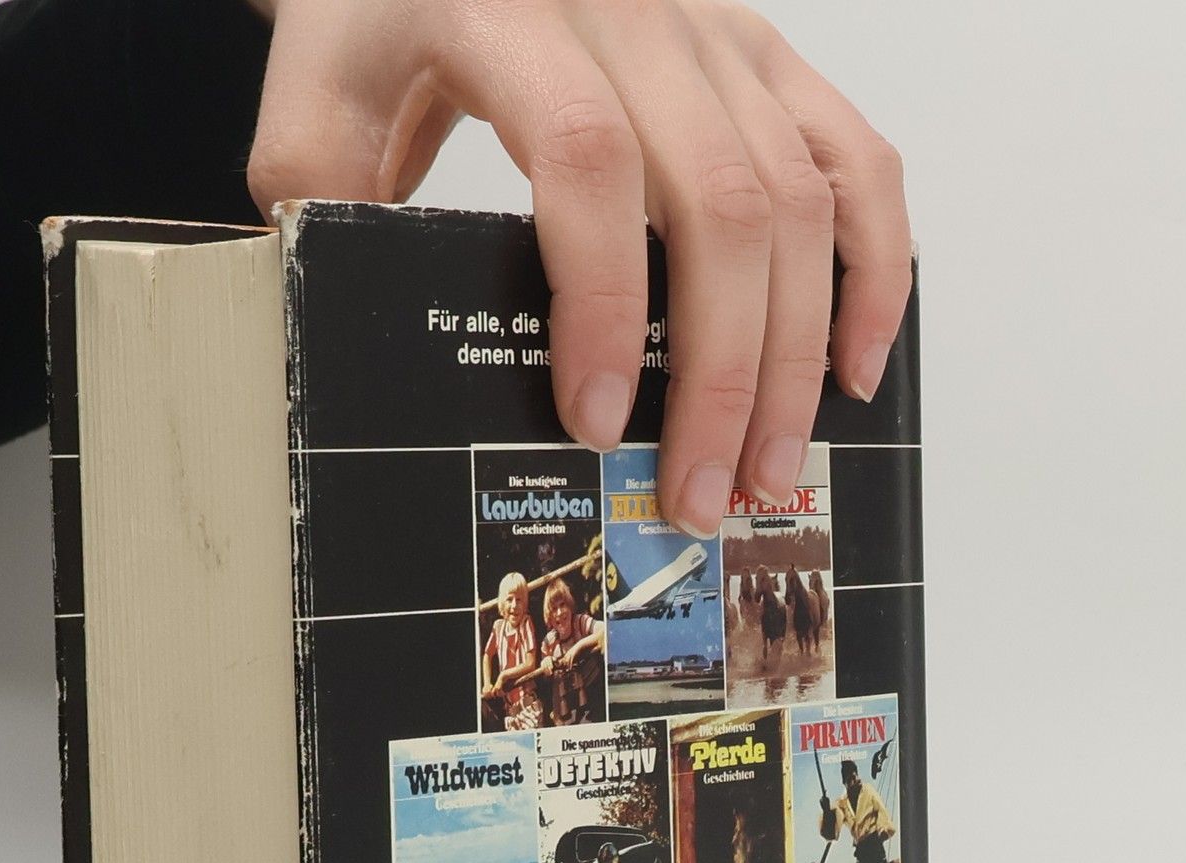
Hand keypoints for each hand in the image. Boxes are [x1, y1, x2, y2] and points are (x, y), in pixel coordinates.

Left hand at [246, 0, 911, 535]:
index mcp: (513, 15)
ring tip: (769, 469)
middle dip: (722, 374)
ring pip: (798, 198)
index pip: (586, 160)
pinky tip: (855, 368)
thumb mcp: (310, 108)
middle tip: (702, 493)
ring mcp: (717, 35)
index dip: (603, 301)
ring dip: (797, 354)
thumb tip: (357, 347)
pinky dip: (876, 266)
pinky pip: (855, 158)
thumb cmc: (380, 25)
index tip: (591, 418)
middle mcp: (637, 15)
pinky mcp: (765, 59)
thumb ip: (321, 214)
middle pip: (721, 202)